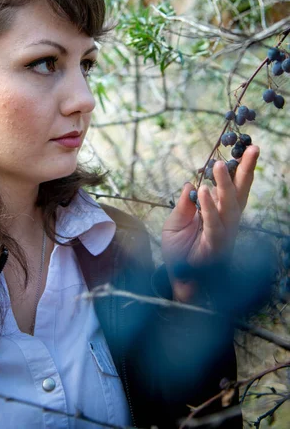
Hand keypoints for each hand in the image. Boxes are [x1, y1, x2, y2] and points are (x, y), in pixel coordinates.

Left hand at [161, 145, 259, 300]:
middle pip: (239, 192)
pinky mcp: (215, 247)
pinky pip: (213, 224)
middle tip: (252, 148)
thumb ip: (184, 204)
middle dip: (246, 170)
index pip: (233, 188)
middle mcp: (226, 222)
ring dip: (224, 185)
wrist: (177, 280)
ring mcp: (223, 234)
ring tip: (219, 165)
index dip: (240, 170)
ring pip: (228, 206)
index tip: (246, 149)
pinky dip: (209, 207)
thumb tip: (190, 183)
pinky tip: (204, 190)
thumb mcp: (176, 222)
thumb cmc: (178, 252)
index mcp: (219, 214)